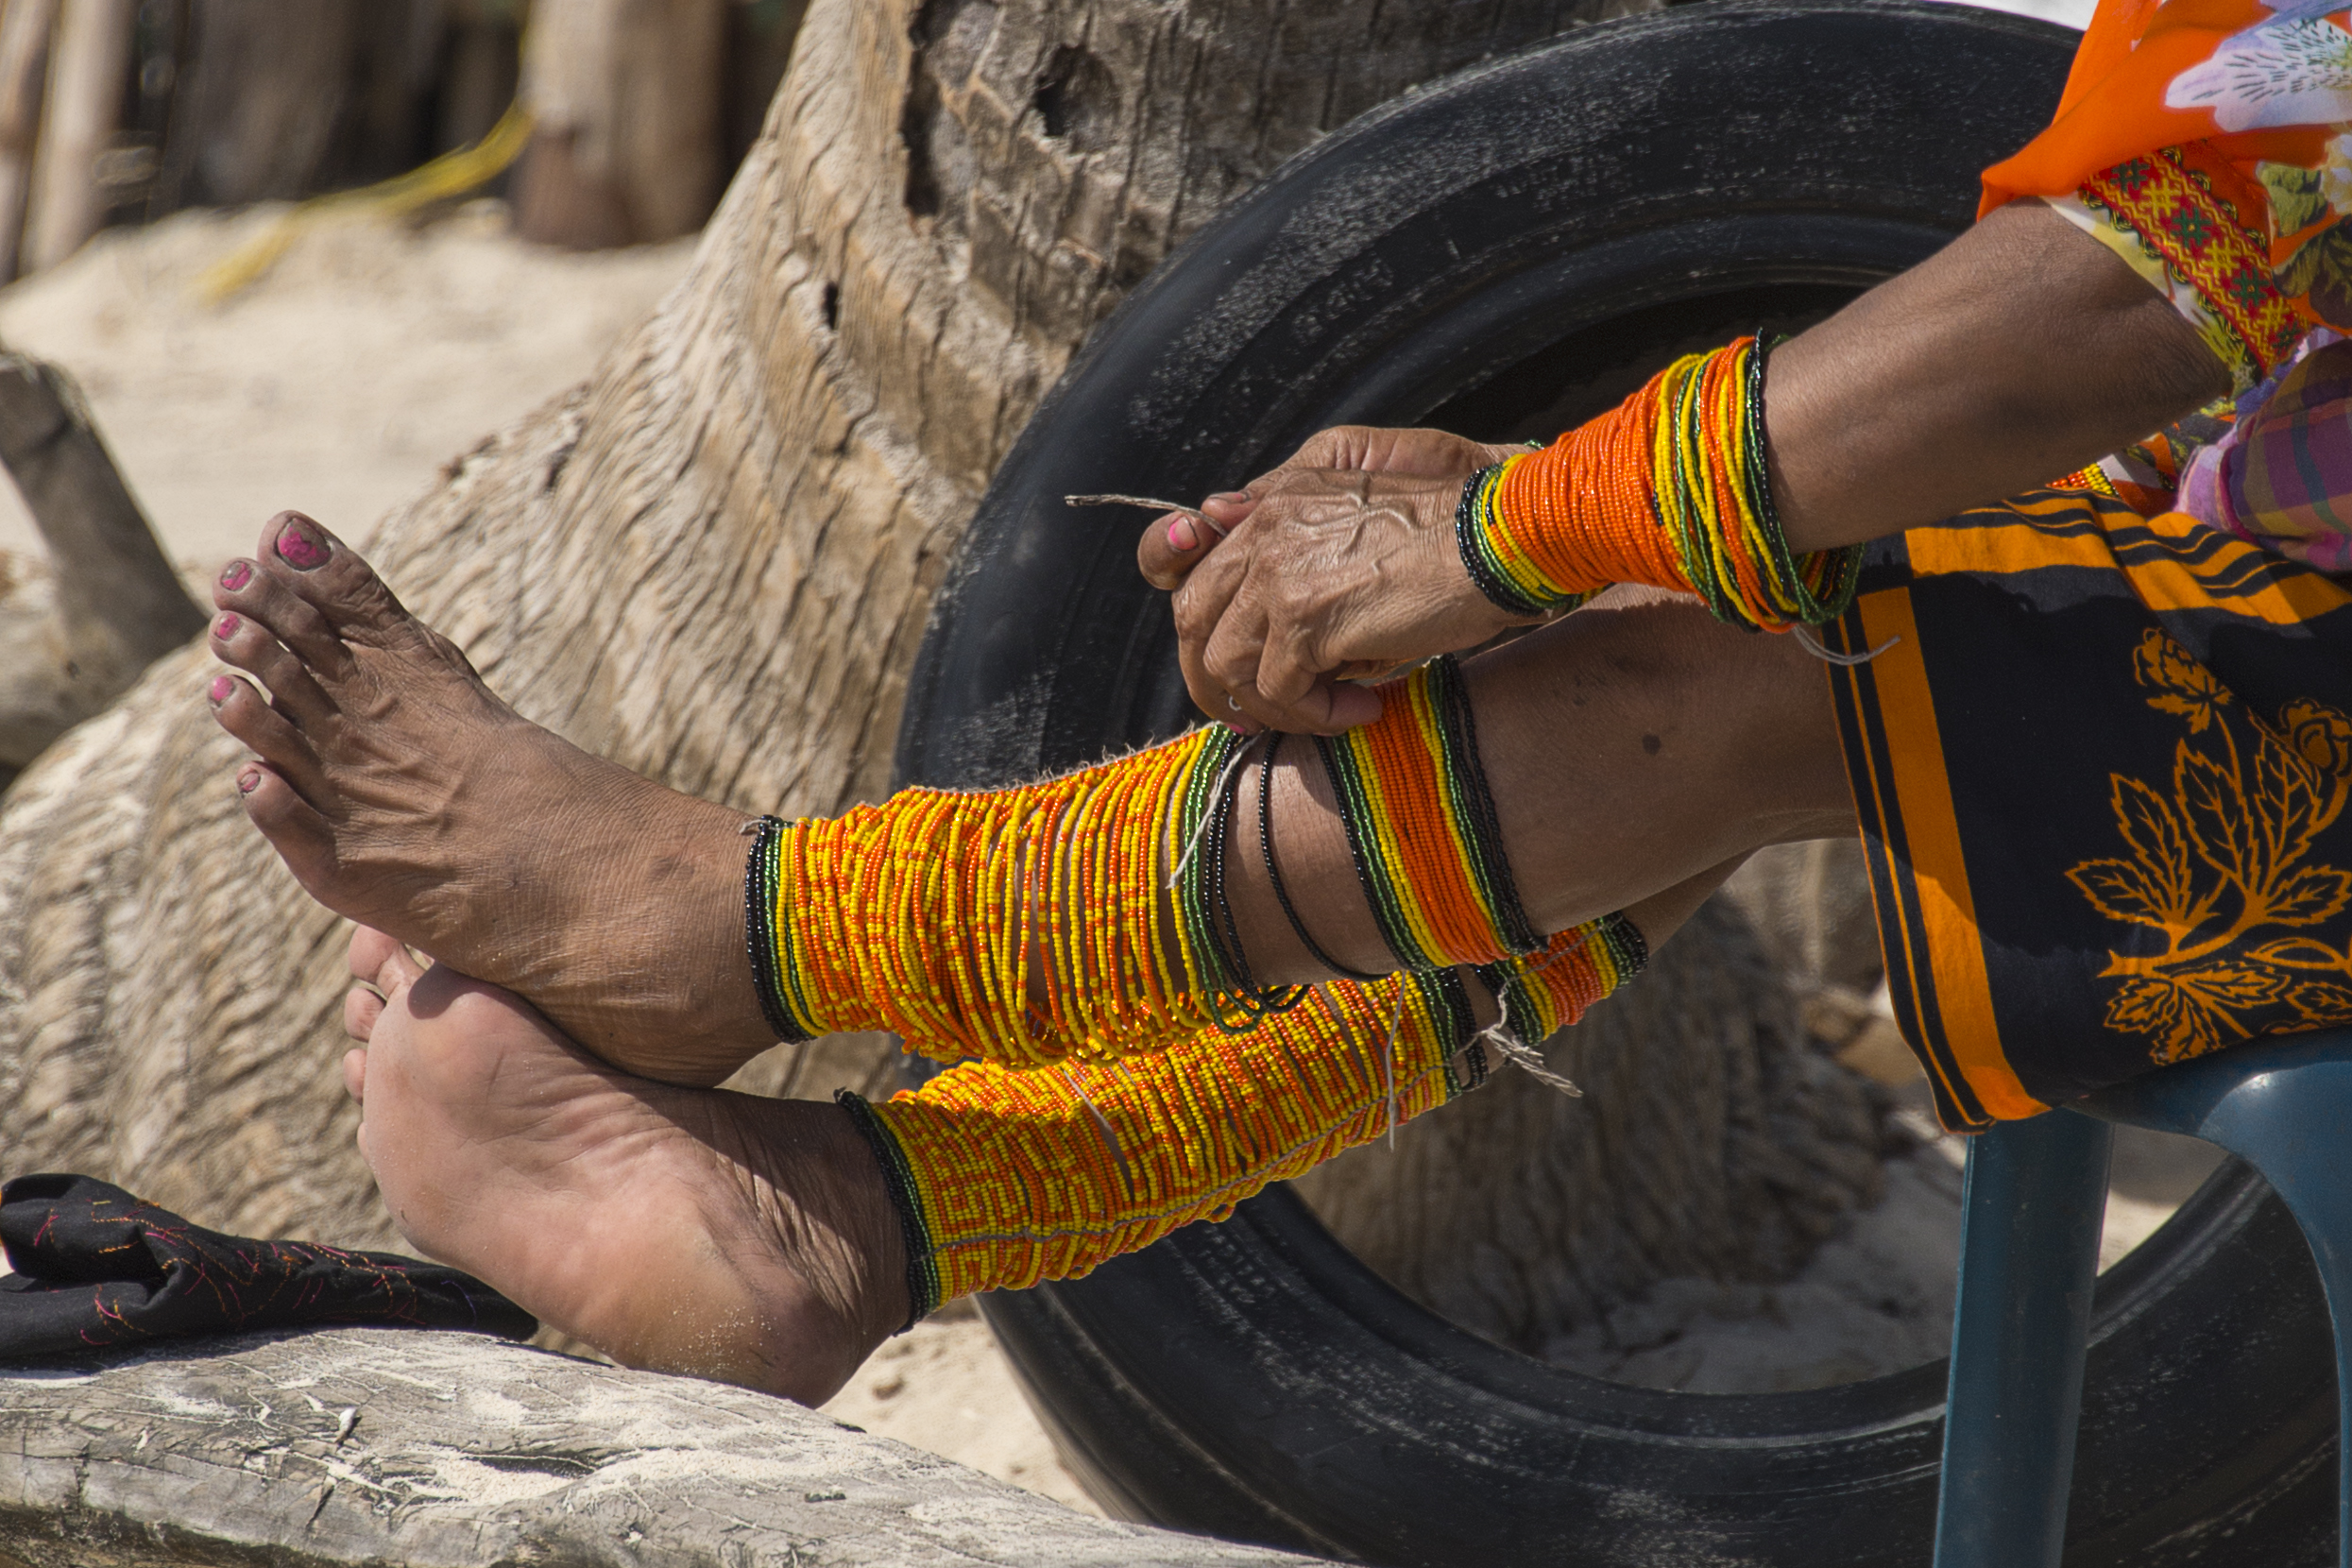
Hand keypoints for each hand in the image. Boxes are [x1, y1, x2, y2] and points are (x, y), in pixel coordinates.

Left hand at [1135, 426, 1537, 731]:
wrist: (1499, 540)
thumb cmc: (1449, 533)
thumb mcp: (1362, 520)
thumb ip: (1300, 543)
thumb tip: (1263, 605)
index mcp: (1273, 501)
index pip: (1186, 557)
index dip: (1194, 618)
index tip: (1223, 665)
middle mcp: (1263, 529)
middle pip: (1192, 618)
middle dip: (1212, 679)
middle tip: (1254, 714)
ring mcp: (1277, 573)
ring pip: (1227, 665)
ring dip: (1274, 705)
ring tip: (1330, 713)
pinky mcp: (1305, 619)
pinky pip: (1280, 691)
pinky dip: (1317, 716)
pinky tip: (1363, 710)